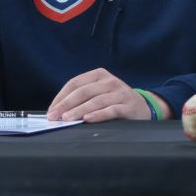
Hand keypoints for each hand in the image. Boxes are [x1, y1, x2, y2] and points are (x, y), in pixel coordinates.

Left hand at [46, 68, 162, 121]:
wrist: (143, 107)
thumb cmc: (115, 101)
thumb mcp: (100, 93)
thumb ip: (83, 98)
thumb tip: (58, 110)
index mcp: (99, 75)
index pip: (75, 83)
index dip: (62, 96)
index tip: (52, 109)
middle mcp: (110, 81)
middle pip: (83, 91)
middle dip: (66, 104)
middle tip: (54, 116)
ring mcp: (120, 93)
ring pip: (96, 101)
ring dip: (79, 110)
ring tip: (67, 119)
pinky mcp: (128, 106)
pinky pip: (111, 110)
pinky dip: (98, 115)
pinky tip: (88, 120)